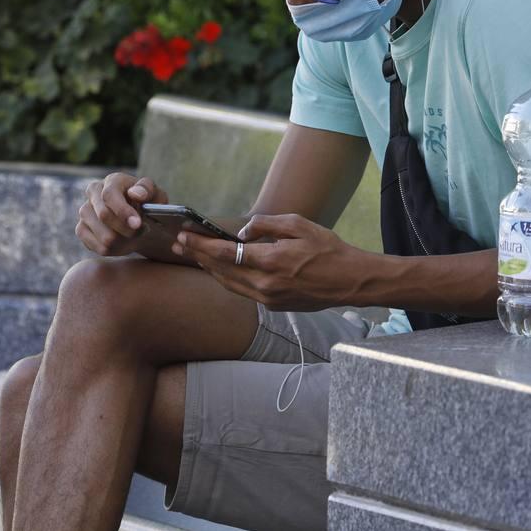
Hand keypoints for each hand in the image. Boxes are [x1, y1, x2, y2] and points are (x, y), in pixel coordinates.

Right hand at [76, 173, 167, 256]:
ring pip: (102, 235)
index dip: (122, 211)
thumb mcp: (156, 195)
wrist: (139, 221)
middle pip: (104, 215)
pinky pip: (98, 247)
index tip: (137, 224)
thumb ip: (148, 190)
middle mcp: (93, 193)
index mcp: (112, 181)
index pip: (109, 195)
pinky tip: (123, 242)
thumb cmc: (148, 205)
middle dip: (126, 228)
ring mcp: (85, 211)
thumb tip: (135, 194)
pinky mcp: (81, 229)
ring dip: (123, 241)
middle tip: (142, 232)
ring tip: (134, 236)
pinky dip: (115, 250)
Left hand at [173, 213, 364, 310]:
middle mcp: (265, 284)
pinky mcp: (273, 306)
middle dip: (197, 257)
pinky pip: (242, 292)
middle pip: (220, 271)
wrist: (350, 281)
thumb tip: (240, 231)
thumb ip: (265, 225)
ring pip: (229, 284)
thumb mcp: (298, 225)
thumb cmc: (328, 249)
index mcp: (270, 261)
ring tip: (194, 257)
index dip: (200, 245)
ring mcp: (268, 299)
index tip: (184, 236)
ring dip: (209, 270)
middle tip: (179, 245)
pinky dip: (227, 279)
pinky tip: (221, 270)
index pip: (224, 254)